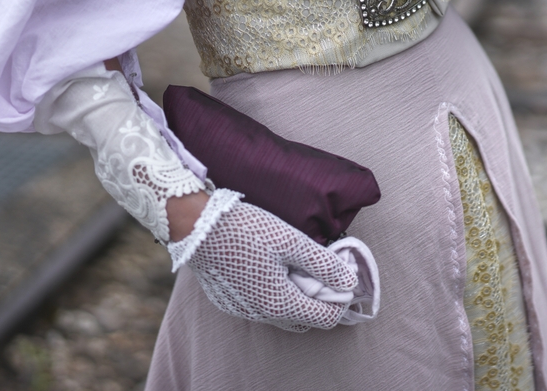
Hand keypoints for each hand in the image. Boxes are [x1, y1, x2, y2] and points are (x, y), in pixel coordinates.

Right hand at [186, 198, 357, 331]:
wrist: (196, 226)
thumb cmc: (246, 230)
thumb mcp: (291, 241)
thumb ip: (323, 264)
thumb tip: (350, 281)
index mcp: (280, 303)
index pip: (326, 317)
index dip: (340, 299)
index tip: (341, 275)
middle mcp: (261, 315)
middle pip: (304, 319)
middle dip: (319, 300)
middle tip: (320, 270)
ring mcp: (242, 310)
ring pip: (281, 313)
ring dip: (295, 296)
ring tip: (295, 265)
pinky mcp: (228, 301)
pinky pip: (260, 305)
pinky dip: (273, 293)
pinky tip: (270, 266)